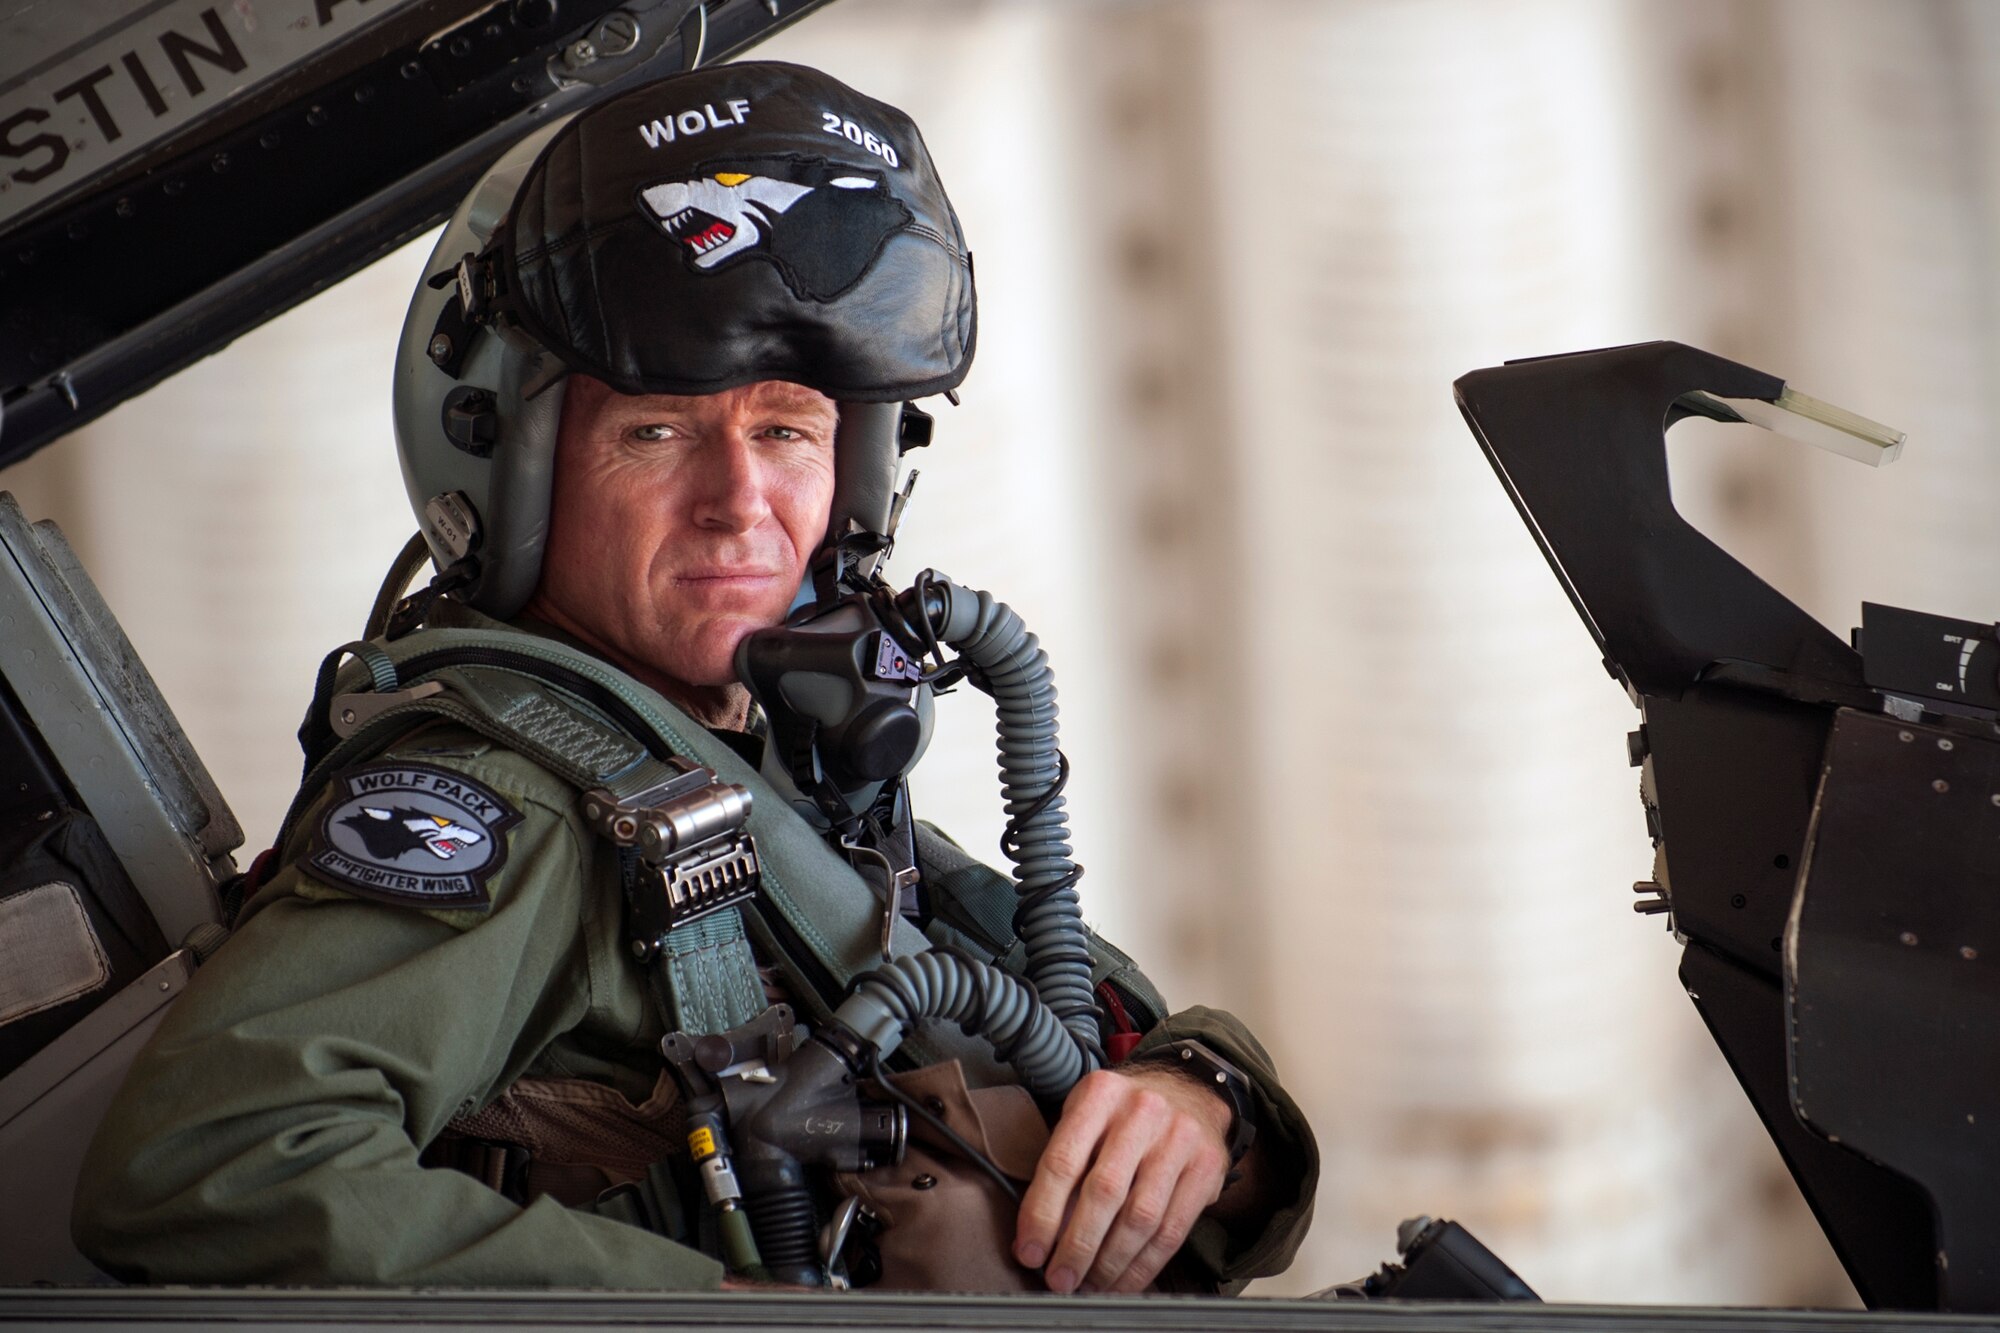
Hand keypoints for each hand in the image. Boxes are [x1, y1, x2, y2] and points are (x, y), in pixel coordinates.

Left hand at [1012, 1065, 1231, 1293]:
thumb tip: (1038, 1238)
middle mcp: (1142, 1111)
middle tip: (1059, 1281)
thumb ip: (1066, 1168)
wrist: (1190, 1091)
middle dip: (1077, 1247)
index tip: (1029, 1252)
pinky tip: (1123, 1281)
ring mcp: (1180, 1137)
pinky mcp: (1207, 1166)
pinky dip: (1144, 1265)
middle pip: (1104, 1192)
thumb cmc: (1125, 1115)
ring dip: (1110, 1263)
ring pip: (1141, 1217)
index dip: (1042, 1214)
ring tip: (1089, 1286)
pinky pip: (1173, 1230)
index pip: (1063, 1162)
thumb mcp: (1087, 1117)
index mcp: (1100, 1094)